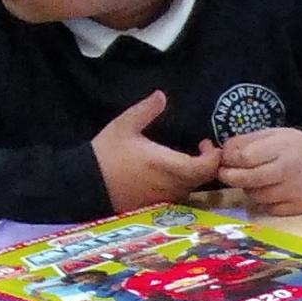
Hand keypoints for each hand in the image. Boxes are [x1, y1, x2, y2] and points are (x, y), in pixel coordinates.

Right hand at [92, 90, 220, 212]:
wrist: (87, 184)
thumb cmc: (107, 153)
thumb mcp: (124, 126)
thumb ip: (145, 110)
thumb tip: (162, 94)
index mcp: (169, 165)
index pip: (206, 167)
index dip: (213, 156)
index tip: (205, 143)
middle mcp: (173, 185)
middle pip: (204, 178)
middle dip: (207, 163)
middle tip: (200, 148)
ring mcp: (167, 198)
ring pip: (193, 188)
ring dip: (194, 174)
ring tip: (187, 157)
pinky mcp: (159, 205)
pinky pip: (179, 195)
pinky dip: (182, 183)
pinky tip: (172, 172)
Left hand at [217, 126, 301, 216]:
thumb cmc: (292, 147)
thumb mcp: (271, 135)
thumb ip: (244, 142)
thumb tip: (219, 154)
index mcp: (281, 147)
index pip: (244, 157)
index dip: (229, 159)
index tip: (224, 159)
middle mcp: (289, 171)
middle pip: (248, 179)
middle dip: (230, 177)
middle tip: (225, 173)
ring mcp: (295, 191)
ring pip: (256, 196)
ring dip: (250, 189)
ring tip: (257, 179)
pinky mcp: (299, 207)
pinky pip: (269, 208)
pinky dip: (265, 201)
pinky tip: (271, 191)